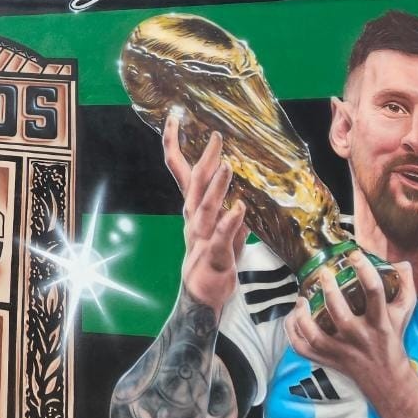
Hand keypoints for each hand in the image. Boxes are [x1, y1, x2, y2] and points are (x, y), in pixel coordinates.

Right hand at [164, 114, 248, 309]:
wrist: (202, 298)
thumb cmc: (214, 263)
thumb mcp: (226, 232)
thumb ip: (234, 214)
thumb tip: (245, 196)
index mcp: (194, 210)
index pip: (182, 173)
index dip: (175, 146)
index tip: (173, 120)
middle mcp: (192, 220)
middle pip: (194, 186)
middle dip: (206, 160)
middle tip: (217, 138)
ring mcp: (200, 239)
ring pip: (205, 209)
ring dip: (216, 187)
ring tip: (228, 167)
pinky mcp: (212, 257)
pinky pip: (220, 238)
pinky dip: (229, 223)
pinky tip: (239, 209)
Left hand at [285, 252, 416, 383]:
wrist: (386, 378)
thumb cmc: (391, 339)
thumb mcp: (403, 313)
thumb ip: (405, 286)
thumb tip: (401, 262)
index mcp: (380, 323)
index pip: (375, 292)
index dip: (365, 270)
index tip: (354, 255)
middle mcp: (359, 337)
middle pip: (340, 314)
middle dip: (330, 291)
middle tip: (324, 273)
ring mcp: (340, 351)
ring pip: (315, 335)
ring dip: (303, 316)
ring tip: (301, 299)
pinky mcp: (326, 359)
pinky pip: (302, 347)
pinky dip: (293, 332)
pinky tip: (292, 316)